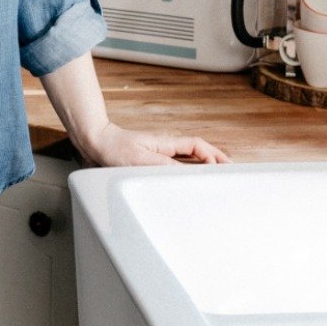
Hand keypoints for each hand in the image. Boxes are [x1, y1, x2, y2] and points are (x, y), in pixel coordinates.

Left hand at [78, 122, 227, 166]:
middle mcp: (166, 148)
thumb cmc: (113, 149)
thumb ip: (162, 165)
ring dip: (204, 166)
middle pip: (198, 151)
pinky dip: (188, 172)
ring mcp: (160, 155)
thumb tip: (186, 173)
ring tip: (217, 178)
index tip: (223, 167)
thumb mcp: (139, 159)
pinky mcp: (152, 162)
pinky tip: (190, 182)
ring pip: (189, 159)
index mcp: (166, 143)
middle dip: (216, 159)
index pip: (197, 146)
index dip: (213, 155)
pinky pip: (177, 166)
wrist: (95, 143)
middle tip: (231, 171)